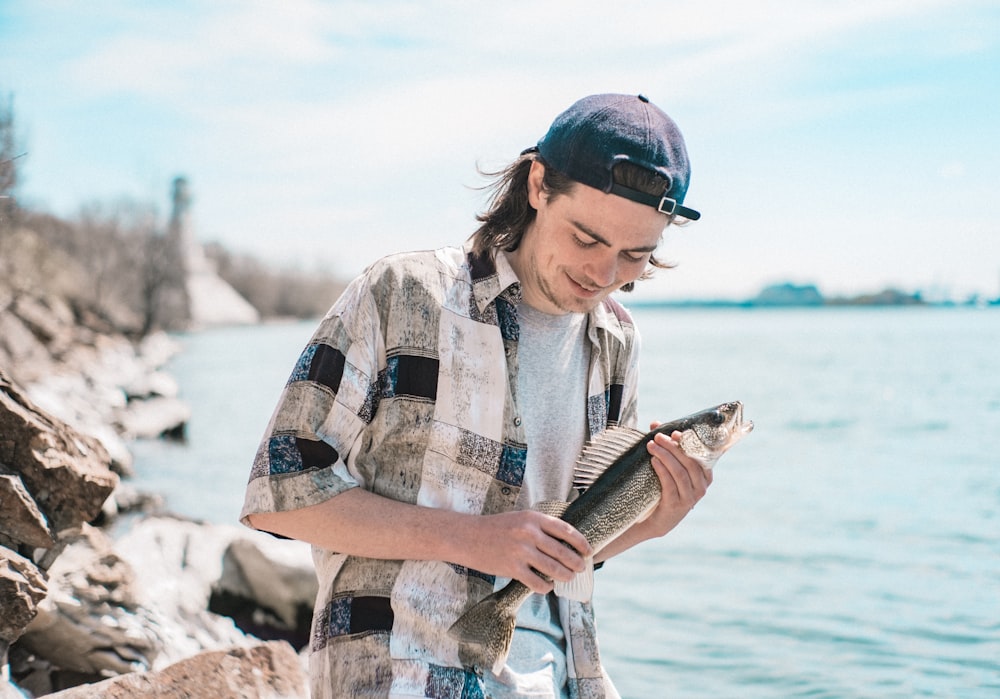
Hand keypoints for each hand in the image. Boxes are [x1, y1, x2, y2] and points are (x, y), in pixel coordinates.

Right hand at [463, 510, 591, 593]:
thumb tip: (565, 541)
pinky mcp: (511, 568)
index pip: (565, 530)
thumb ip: (540, 526)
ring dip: (565, 576)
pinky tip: (547, 586)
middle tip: (581, 568)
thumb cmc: (496, 528)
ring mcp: (520, 551)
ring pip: (553, 569)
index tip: (588, 551)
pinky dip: (545, 587)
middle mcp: (528, 533)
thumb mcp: (520, 518)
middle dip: (576, 562)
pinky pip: (536, 582)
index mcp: (533, 518)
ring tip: (568, 578)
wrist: (467, 537)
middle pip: (562, 552)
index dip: (581, 542)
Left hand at [641, 424, 712, 537]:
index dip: (690, 443)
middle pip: (689, 462)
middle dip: (673, 447)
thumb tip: (656, 423)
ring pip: (680, 472)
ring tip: (651, 446)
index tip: (675, 433)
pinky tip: (653, 461)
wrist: (654, 519)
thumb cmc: (663, 487)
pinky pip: (670, 484)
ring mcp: (690, 498)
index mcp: (704, 476)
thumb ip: (665, 445)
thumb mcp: (667, 466)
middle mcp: (701, 487)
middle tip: (657, 437)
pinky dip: (662, 470)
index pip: (702, 456)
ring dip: (665, 456)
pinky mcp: (676, 505)